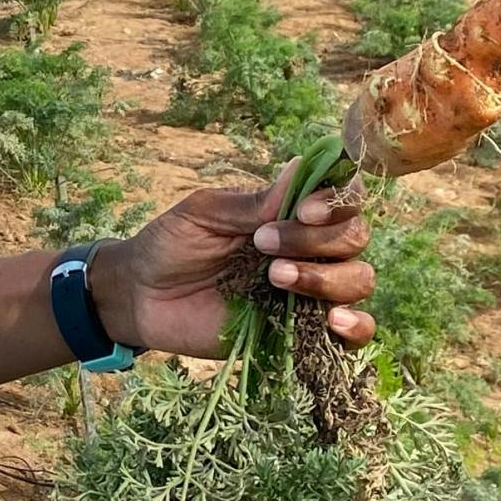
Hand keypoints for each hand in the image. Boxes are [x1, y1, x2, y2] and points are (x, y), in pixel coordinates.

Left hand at [86, 163, 374, 361]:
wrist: (141, 297)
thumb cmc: (171, 244)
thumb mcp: (204, 213)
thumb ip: (253, 202)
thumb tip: (303, 166)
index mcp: (291, 212)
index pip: (343, 197)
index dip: (337, 201)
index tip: (303, 211)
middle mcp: (310, 249)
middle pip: (354, 238)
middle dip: (316, 241)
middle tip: (263, 246)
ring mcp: (309, 292)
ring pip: (358, 280)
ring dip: (327, 279)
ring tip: (276, 279)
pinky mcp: (302, 333)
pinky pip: (354, 335)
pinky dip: (357, 327)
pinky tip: (332, 322)